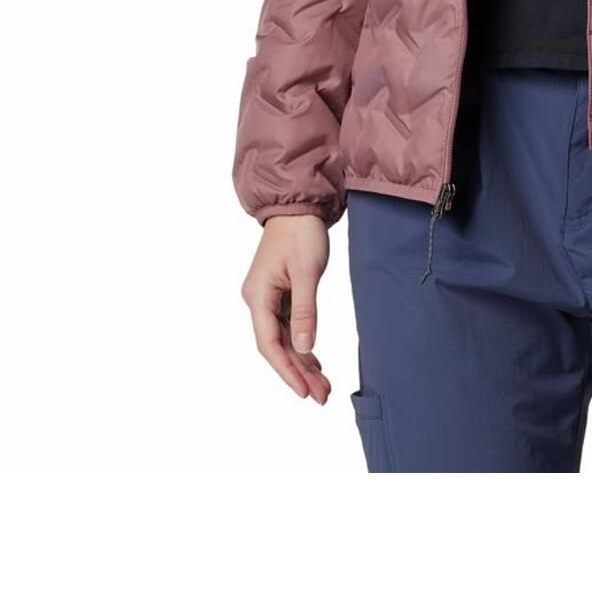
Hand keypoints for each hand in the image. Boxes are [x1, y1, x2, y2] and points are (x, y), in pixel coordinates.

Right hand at [241, 215, 331, 401]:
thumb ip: (305, 310)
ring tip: (323, 387)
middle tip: (322, 396)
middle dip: (298, 373)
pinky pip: (288, 328)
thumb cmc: (301, 233)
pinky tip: (314, 364)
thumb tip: (303, 347)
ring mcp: (267, 299)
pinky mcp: (279, 295)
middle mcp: (257, 301)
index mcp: (258, 296)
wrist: (297, 206)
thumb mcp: (307, 271)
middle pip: (276, 347)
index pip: (269, 344)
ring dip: (302, 363)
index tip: (303, 392)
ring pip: (283, 340)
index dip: (286, 371)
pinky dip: (302, 346)